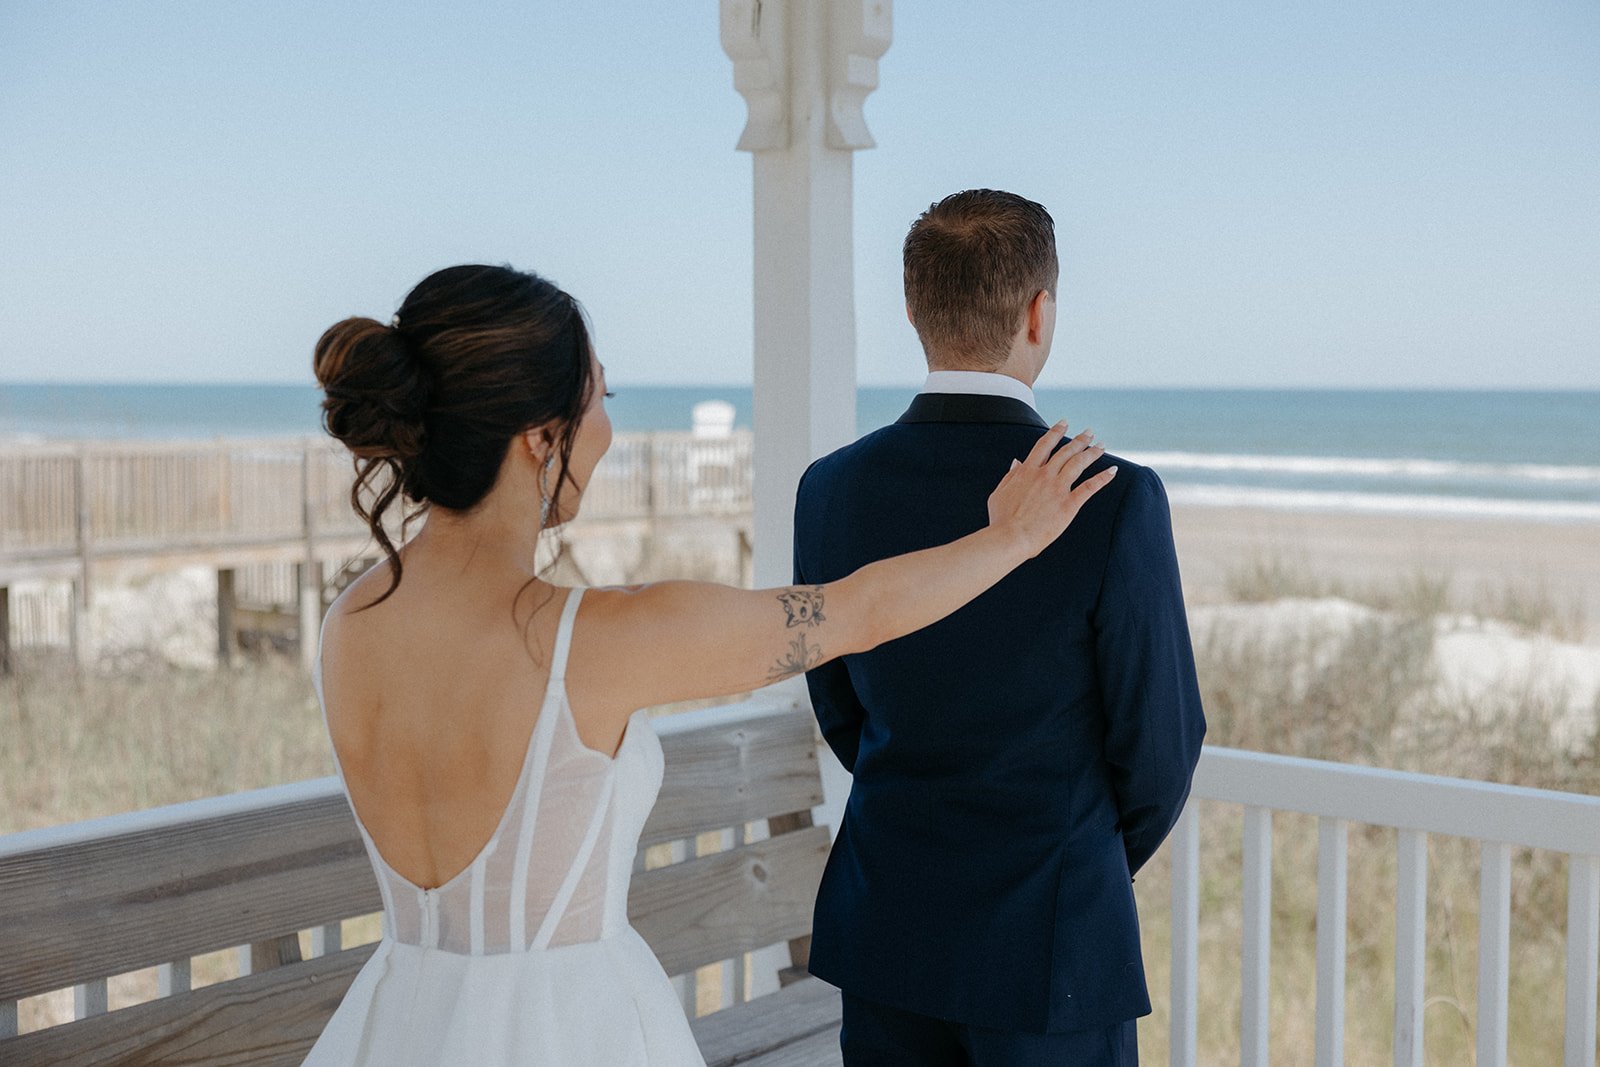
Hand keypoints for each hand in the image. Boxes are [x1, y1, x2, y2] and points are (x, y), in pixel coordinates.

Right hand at [986, 421, 1115, 558]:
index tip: (1063, 423)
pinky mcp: (1068, 504)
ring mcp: (1057, 488)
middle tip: (1089, 433)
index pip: (1044, 445)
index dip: (1055, 432)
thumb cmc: (1001, 519)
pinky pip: (1089, 487)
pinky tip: (1113, 470)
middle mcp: (1044, 475)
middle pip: (1065, 451)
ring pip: (1078, 463)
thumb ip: (1010, 476)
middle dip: (1079, 440)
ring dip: (1092, 452)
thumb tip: (1017, 462)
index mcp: (1027, 471)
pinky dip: (1103, 478)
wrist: (1010, 537)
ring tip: (1101, 446)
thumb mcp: (999, 493)